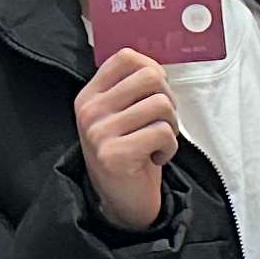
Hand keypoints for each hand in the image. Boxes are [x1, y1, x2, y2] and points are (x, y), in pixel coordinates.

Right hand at [75, 50, 181, 232]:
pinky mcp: (116, 155)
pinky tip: (156, 158)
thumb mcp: (119, 115)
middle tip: (162, 122)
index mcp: (89, 96)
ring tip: (158, 142)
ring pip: (161, 105)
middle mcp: (89, 111)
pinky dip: (170, 147)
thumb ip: (131, 90)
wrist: (120, 201)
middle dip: (168, 99)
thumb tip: (158, 67)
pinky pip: (163, 133)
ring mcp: (99, 133)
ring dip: (171, 127)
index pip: (126, 57)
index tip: (156, 93)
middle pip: (150, 77)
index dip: (152, 70)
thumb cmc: (129, 152)